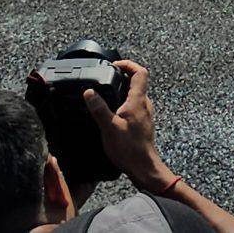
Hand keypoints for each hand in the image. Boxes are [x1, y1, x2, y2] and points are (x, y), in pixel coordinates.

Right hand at [82, 61, 172, 191]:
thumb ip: (99, 109)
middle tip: (107, 78)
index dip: (128, 64)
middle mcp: (144, 104)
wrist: (144, 168)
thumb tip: (89, 92)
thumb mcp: (110, 128)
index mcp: (138, 100)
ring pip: (136, 94)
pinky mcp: (142, 124)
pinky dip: (125, 102)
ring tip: (107, 94)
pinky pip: (135, 106)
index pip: (140, 72)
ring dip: (124, 90)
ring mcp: (144, 114)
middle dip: (123, 76)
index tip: (115, 65)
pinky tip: (113, 113)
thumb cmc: (129, 149)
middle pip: (138, 82)